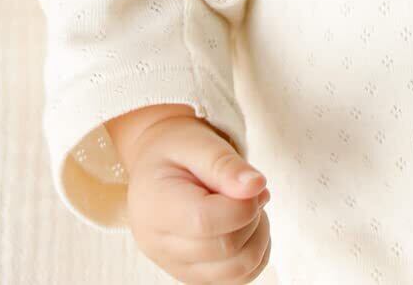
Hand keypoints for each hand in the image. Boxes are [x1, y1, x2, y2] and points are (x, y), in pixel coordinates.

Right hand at [112, 112, 271, 283]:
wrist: (157, 167)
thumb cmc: (177, 151)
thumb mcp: (196, 142)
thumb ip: (225, 163)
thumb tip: (256, 186)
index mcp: (155, 207)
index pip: (204, 222)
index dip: (241, 206)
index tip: (255, 184)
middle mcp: (160, 246)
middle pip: (223, 249)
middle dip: (252, 218)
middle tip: (254, 190)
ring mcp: (177, 266)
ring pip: (235, 272)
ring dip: (258, 237)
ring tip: (250, 206)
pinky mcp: (195, 275)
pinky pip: (237, 279)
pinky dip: (255, 253)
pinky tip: (248, 225)